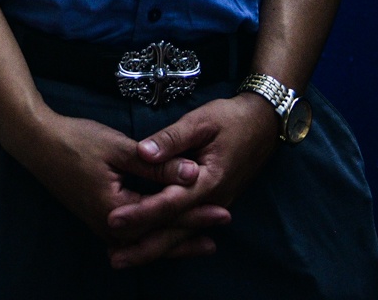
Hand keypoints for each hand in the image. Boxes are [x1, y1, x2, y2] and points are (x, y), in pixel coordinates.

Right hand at [5, 110, 224, 252]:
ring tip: (205, 239)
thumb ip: (157, 166)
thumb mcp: (120, 149)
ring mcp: (101, 224)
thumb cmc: (76, 140)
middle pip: (158, 235)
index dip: (196, 212)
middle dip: (192, 231)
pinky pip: (134, 233)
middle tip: (224, 222)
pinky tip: (168, 229)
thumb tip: (194, 174)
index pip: (165, 216)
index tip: (223, 209)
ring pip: (147, 238)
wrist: (36, 142)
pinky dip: (155, 232)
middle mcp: (109, 226)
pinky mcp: (98, 217)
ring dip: (175, 237)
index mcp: (116, 211)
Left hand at [106, 92, 279, 266]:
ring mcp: (214, 206)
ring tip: (122, 258)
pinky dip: (167, 241)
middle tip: (113, 257)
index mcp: (208, 180)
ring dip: (152, 248)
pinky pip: (187, 229)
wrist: (264, 124)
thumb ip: (172, 139)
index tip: (113, 219)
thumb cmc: (231, 119)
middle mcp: (212, 201)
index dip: (140, 213)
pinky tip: (147, 247)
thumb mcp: (201, 121)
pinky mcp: (212, 205)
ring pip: (181, 235)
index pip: (169, 204)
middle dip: (143, 246)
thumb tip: (143, 153)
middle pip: (175, 232)